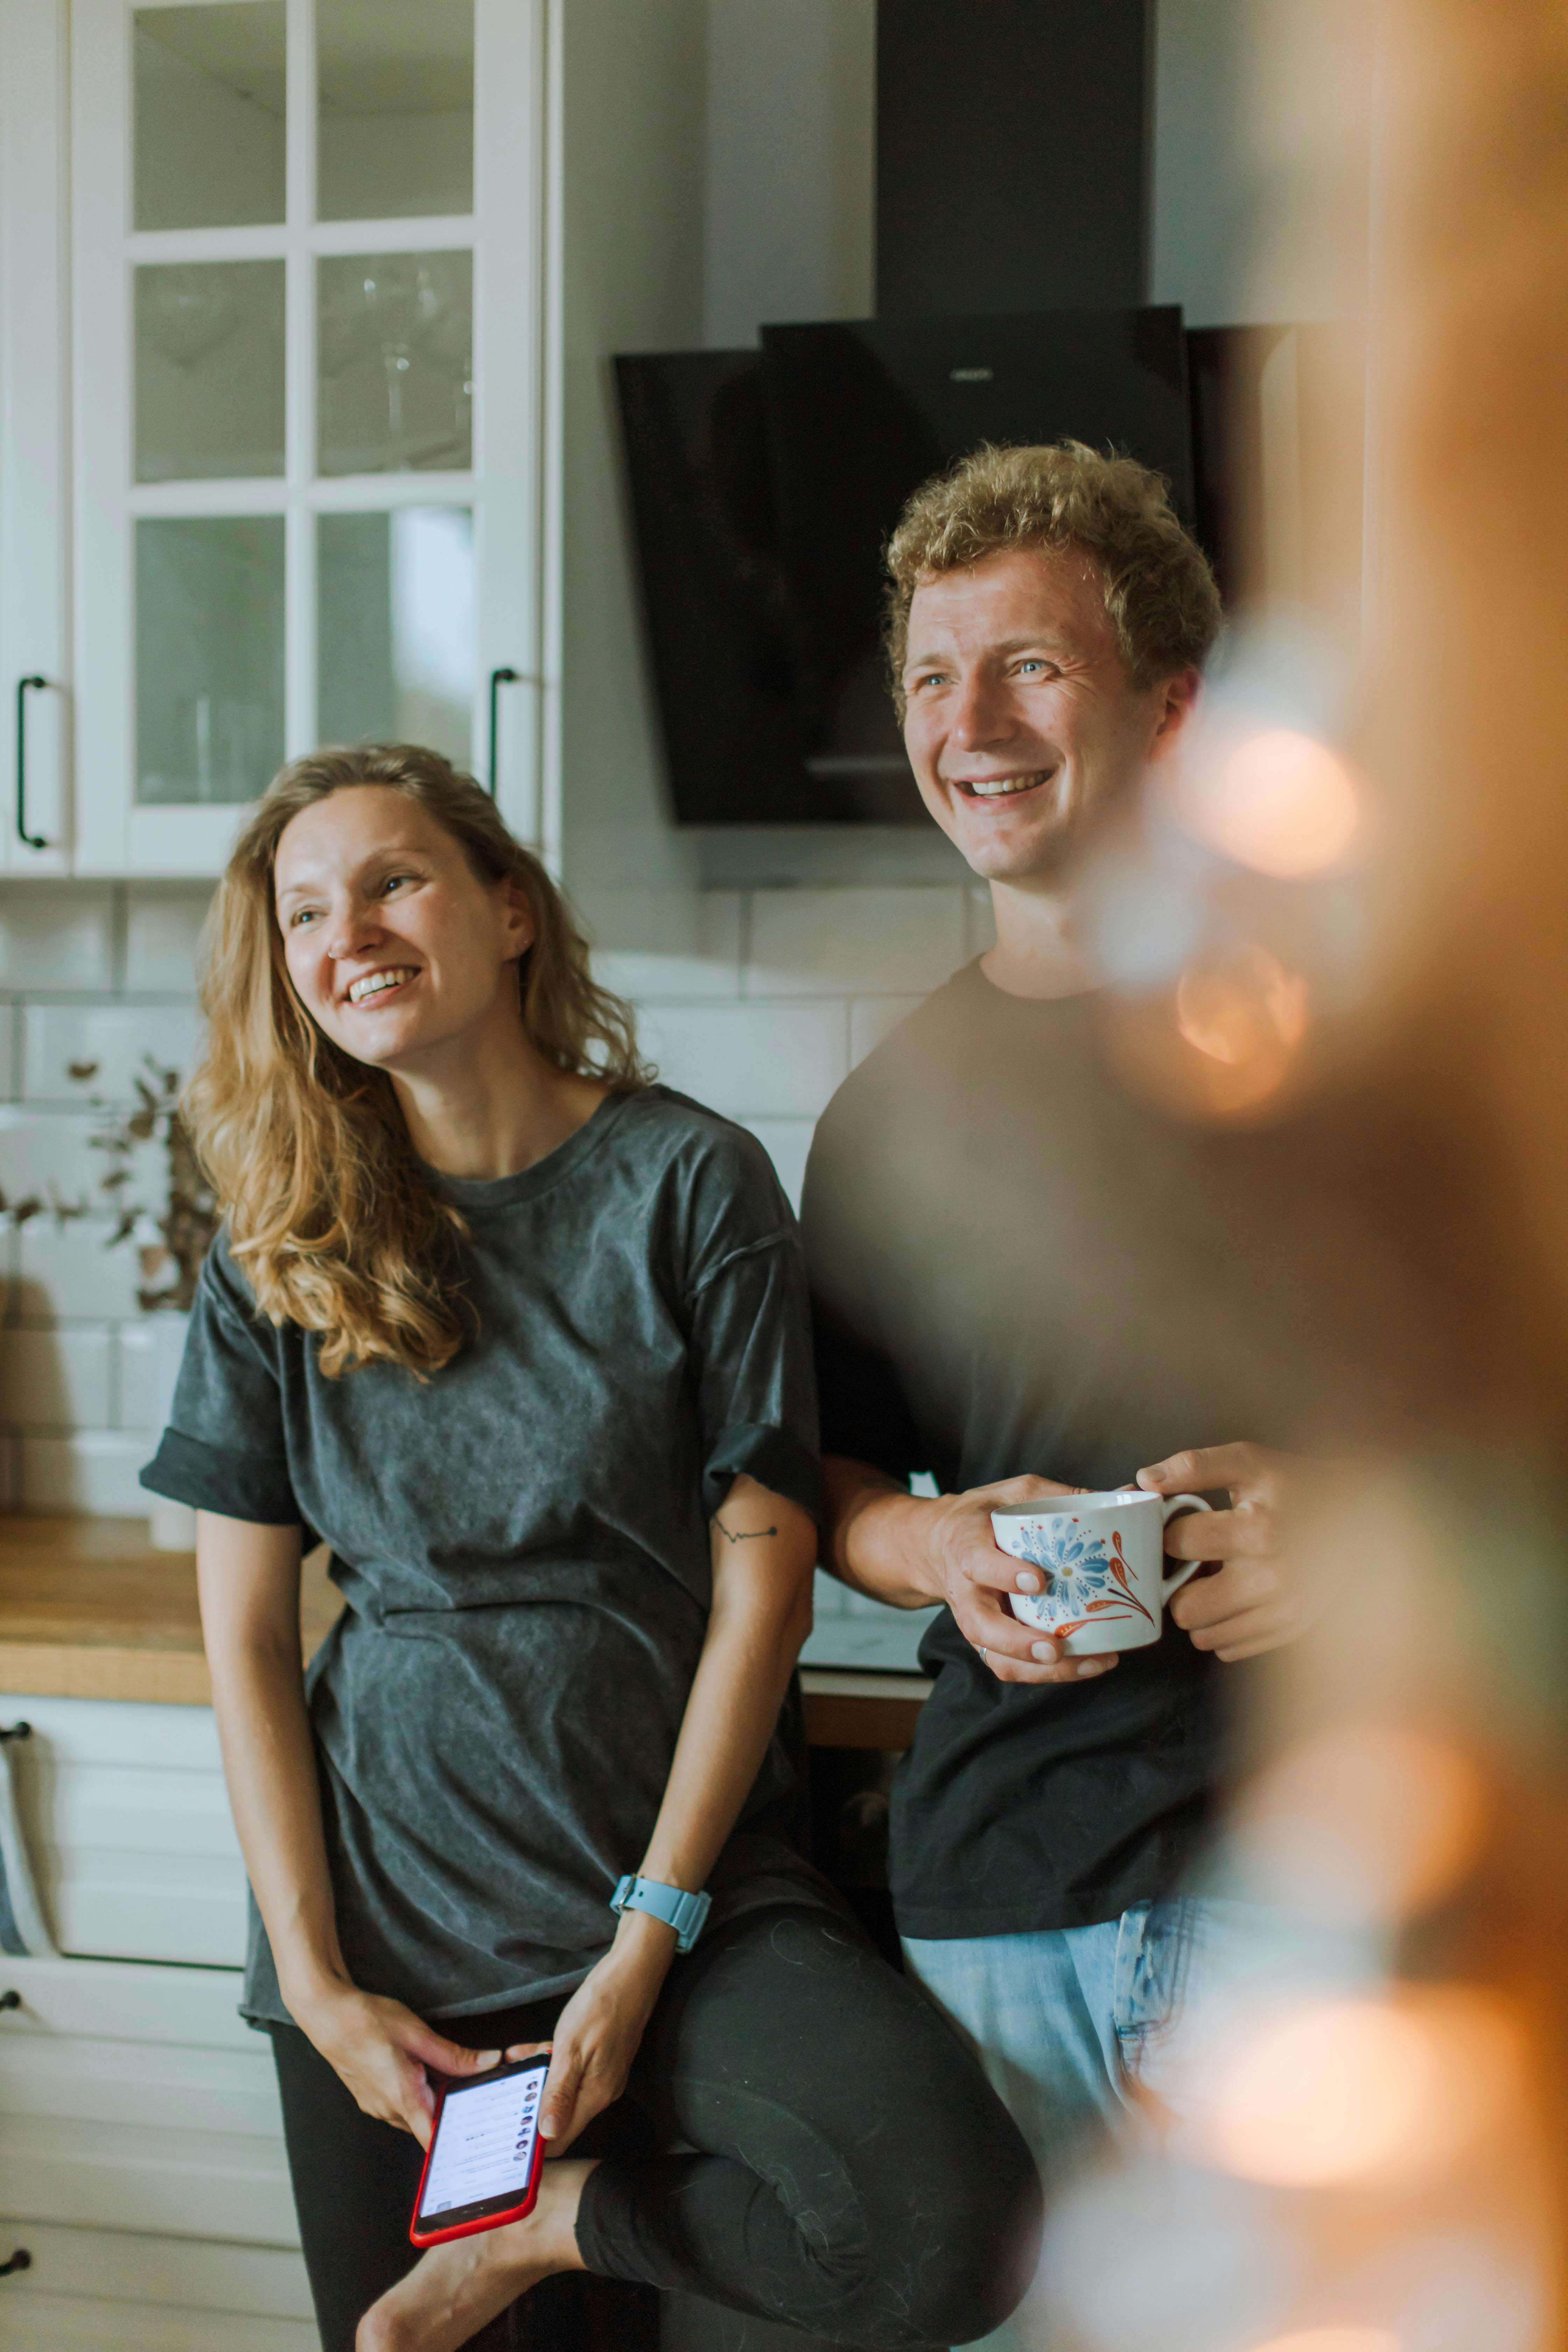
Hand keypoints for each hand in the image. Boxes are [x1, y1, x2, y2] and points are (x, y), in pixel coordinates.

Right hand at [288, 1975, 501, 2145]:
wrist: (327, 2015)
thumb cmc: (367, 2021)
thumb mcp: (417, 2034)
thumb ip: (454, 2055)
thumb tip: (489, 2062)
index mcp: (403, 2097)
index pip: (433, 2140)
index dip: (456, 2143)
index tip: (477, 2136)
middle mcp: (388, 2110)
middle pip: (429, 2124)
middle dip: (451, 2109)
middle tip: (473, 2087)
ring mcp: (377, 2106)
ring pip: (416, 2114)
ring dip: (432, 2099)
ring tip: (449, 2074)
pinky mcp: (370, 2098)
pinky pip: (400, 2106)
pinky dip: (416, 2094)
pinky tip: (422, 2070)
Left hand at [511, 1909, 673, 2153]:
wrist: (632, 1974)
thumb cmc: (601, 2007)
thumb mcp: (571, 2048)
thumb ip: (559, 2093)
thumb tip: (548, 2135)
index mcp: (595, 2095)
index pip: (561, 2138)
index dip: (534, 2145)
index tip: (507, 2139)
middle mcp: (600, 2092)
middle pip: (558, 2116)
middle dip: (529, 2108)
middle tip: (500, 2096)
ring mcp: (601, 2075)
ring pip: (560, 2091)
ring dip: (535, 2080)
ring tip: (510, 2064)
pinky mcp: (600, 2059)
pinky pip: (568, 2072)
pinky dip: (547, 2063)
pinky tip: (527, 2050)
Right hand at [917, 1475, 1120, 1686]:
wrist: (939, 1544)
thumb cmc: (984, 1515)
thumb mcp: (1016, 1492)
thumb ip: (1062, 1495)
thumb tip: (1127, 1492)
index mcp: (966, 1545)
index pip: (977, 1562)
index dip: (1004, 1574)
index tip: (1037, 1580)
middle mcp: (966, 1591)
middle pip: (981, 1626)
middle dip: (1018, 1642)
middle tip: (1056, 1647)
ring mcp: (975, 1621)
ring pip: (996, 1657)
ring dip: (1040, 1670)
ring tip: (1088, 1663)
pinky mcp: (989, 1641)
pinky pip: (1010, 1667)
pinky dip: (1046, 1675)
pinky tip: (1086, 1665)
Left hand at [1137, 1442, 1316, 1662]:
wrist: (1362, 1513)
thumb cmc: (1298, 1483)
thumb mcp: (1250, 1461)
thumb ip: (1194, 1466)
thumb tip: (1145, 1480)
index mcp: (1257, 1529)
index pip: (1178, 1543)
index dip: (1169, 1533)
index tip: (1179, 1527)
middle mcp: (1272, 1577)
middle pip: (1185, 1607)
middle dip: (1178, 1585)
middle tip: (1193, 1564)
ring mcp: (1285, 1610)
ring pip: (1204, 1635)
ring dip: (1199, 1610)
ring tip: (1215, 1581)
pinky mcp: (1293, 1628)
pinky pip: (1230, 1649)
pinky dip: (1223, 1628)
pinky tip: (1236, 1598)